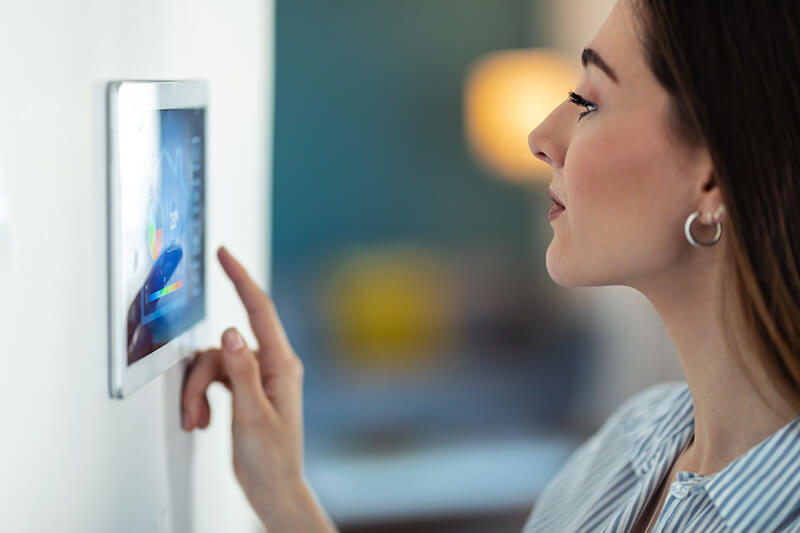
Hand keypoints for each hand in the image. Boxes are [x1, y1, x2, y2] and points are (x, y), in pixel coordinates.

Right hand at [181, 246, 335, 531]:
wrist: (273, 487)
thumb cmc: (271, 458)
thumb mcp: (252, 415)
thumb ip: (240, 371)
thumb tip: (229, 331)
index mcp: (281, 365)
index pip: (259, 310)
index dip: (241, 278)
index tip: (224, 254)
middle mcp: (271, 365)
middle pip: (223, 347)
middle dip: (200, 378)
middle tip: (193, 413)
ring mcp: (257, 376)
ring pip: (213, 364)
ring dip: (197, 393)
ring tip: (197, 422)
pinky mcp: (244, 388)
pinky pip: (214, 377)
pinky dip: (201, 397)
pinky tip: (202, 419)